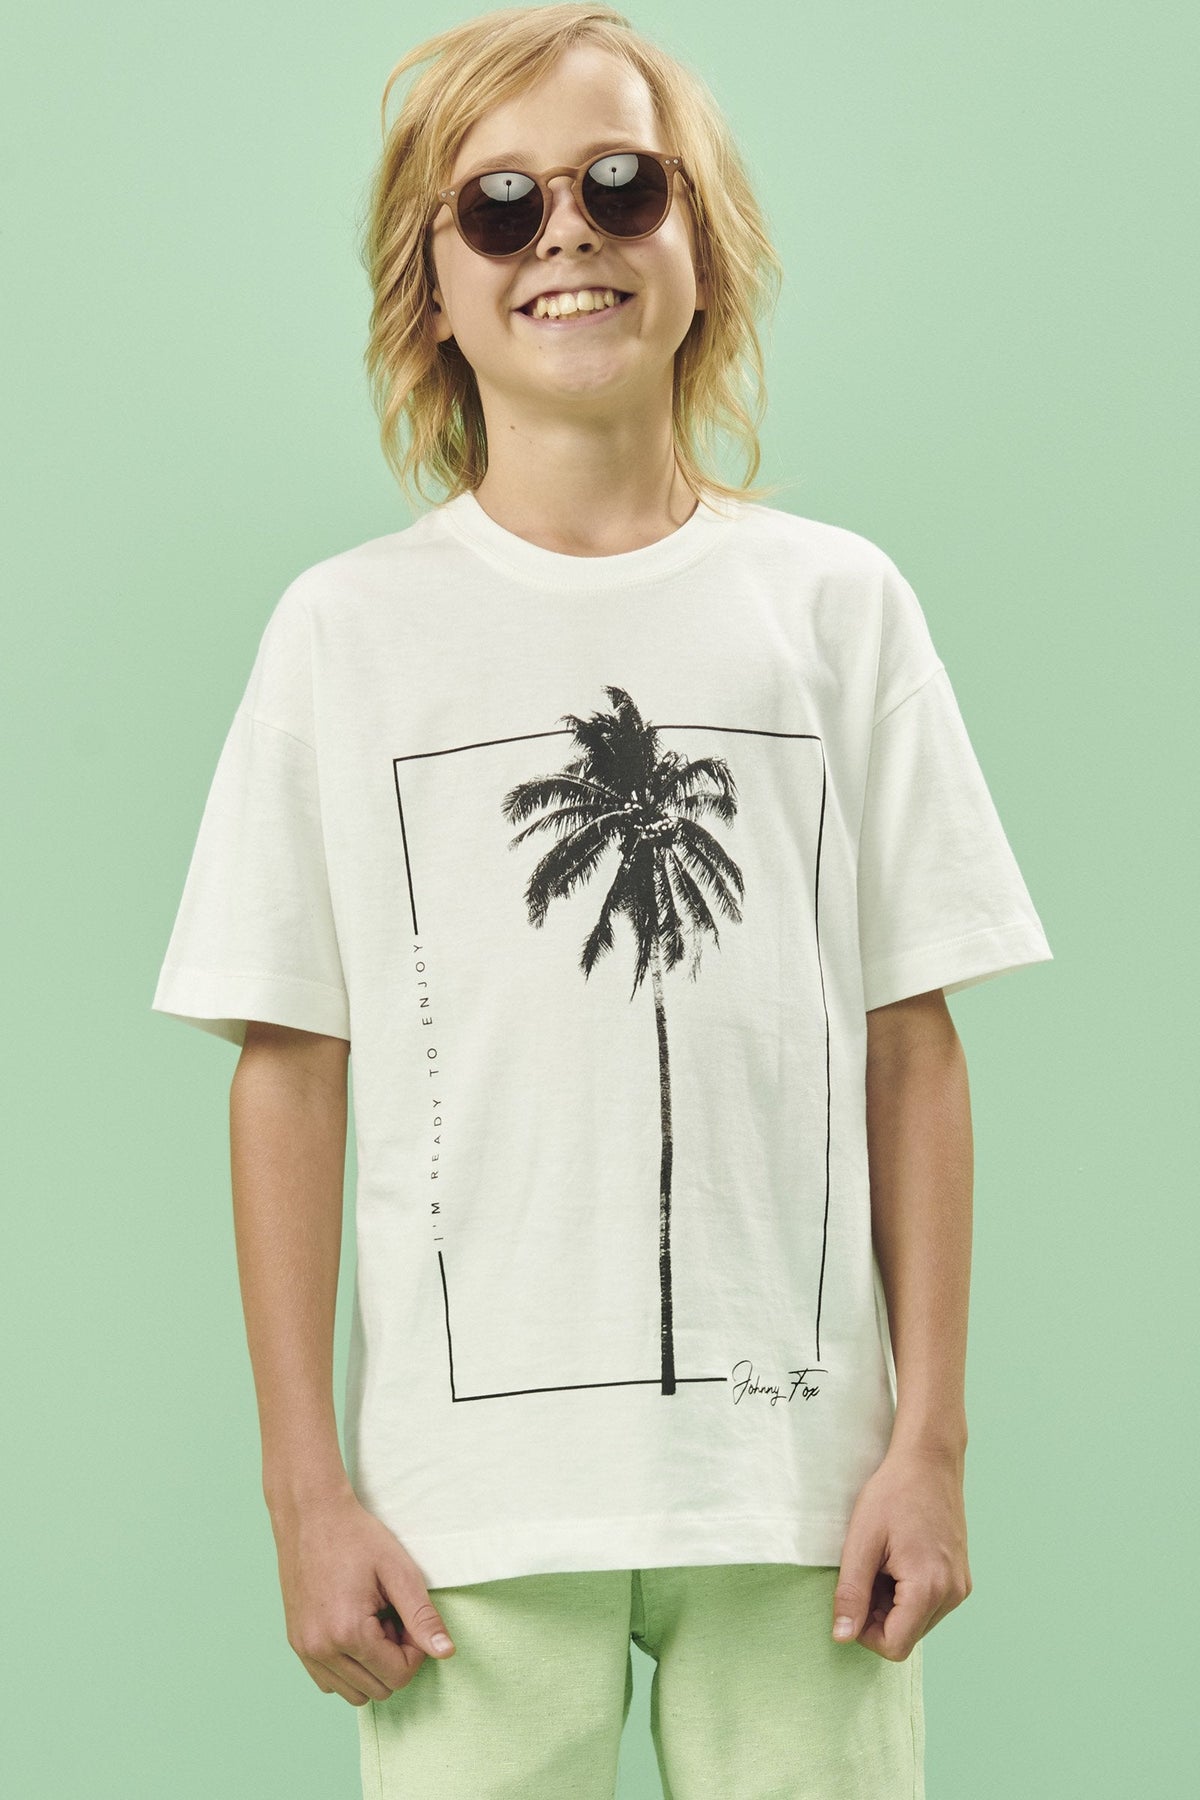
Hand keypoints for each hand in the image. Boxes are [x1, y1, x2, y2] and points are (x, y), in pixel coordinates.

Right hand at [267, 1484, 456, 1703]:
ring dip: (371, 1666)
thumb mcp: (399, 1571)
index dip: (414, 1650)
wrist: (312, 1515)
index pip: (398, 1677)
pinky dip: (348, 1668)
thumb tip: (446, 1653)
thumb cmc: (357, 1537)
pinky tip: (353, 1630)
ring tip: (372, 1622)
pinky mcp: (296, 1645)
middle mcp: (321, 1649)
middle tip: (391, 1616)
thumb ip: (423, 1617)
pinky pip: (329, 1682)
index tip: (408, 1617)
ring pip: (353, 1693)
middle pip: (377, 1689)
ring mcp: (304, 1650)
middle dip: (393, 1658)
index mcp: (348, 1632)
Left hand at [831, 1444, 971, 1660]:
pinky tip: (898, 1560)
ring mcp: (960, 1586)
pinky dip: (908, 1593)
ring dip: (893, 1604)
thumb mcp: (862, 1542)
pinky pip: (930, 1605)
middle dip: (878, 1615)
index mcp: (929, 1588)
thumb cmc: (893, 1494)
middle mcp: (952, 1594)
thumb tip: (841, 1637)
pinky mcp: (961, 1578)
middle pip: (906, 1635)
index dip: (864, 1631)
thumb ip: (851, 1594)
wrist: (929, 1460)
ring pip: (917, 1622)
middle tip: (866, 1571)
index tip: (852, 1597)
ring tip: (883, 1562)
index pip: (894, 1646)